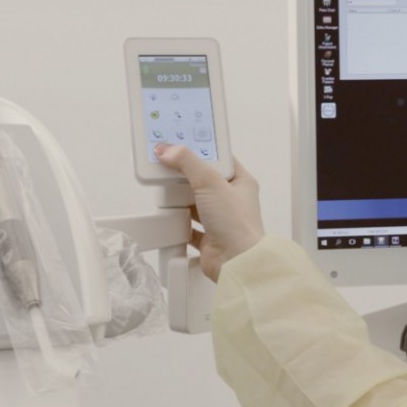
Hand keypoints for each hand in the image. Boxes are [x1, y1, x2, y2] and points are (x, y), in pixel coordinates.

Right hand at [155, 145, 265, 281]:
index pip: (219, 159)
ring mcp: (220, 220)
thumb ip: (187, 162)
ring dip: (181, 200)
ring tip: (166, 191)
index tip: (182, 143)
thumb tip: (168, 150)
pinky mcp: (209, 239)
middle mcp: (231, 201)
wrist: (237, 262)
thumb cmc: (237, 224)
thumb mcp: (210, 182)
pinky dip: (179, 224)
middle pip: (203, 181)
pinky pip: (190, 228)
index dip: (201, 150)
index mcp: (240, 182)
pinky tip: (170, 218)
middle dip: (185, 176)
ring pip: (195, 204)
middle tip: (167, 167)